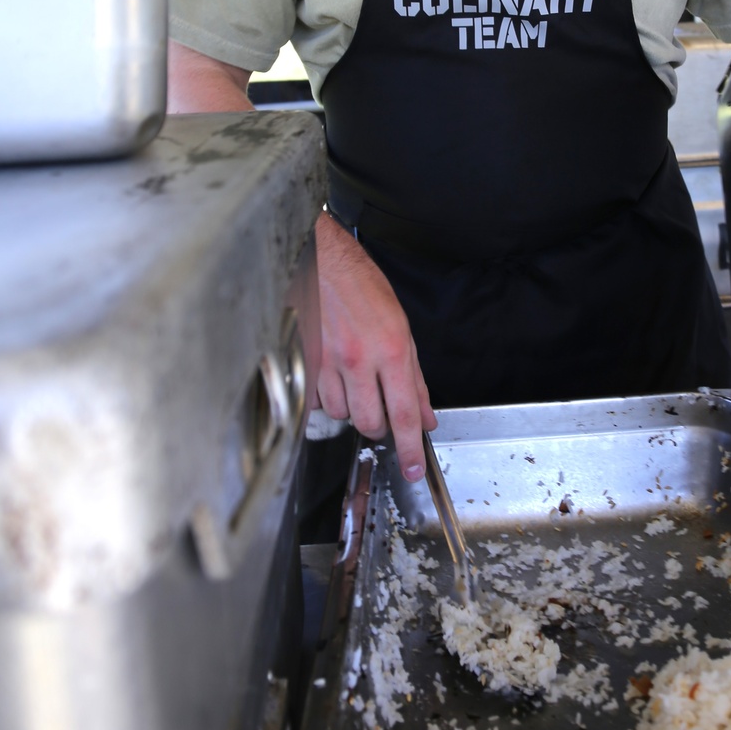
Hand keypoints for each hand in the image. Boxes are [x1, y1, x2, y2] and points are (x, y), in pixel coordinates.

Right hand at [314, 211, 436, 479]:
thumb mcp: (402, 327)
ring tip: (356, 382)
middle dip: (380, 426)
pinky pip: (319, 400)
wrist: (322, 261)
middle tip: (382, 410)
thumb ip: (415, 378)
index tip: (414, 468)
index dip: (410, 448)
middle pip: (371, 423)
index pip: (403, 413)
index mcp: (391, 349)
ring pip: (343, 414)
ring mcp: (328, 363)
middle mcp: (359, 359)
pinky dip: (329, 397)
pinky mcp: (306, 363)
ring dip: (353, 409)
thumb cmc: (363, 287)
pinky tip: (334, 376)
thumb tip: (425, 416)